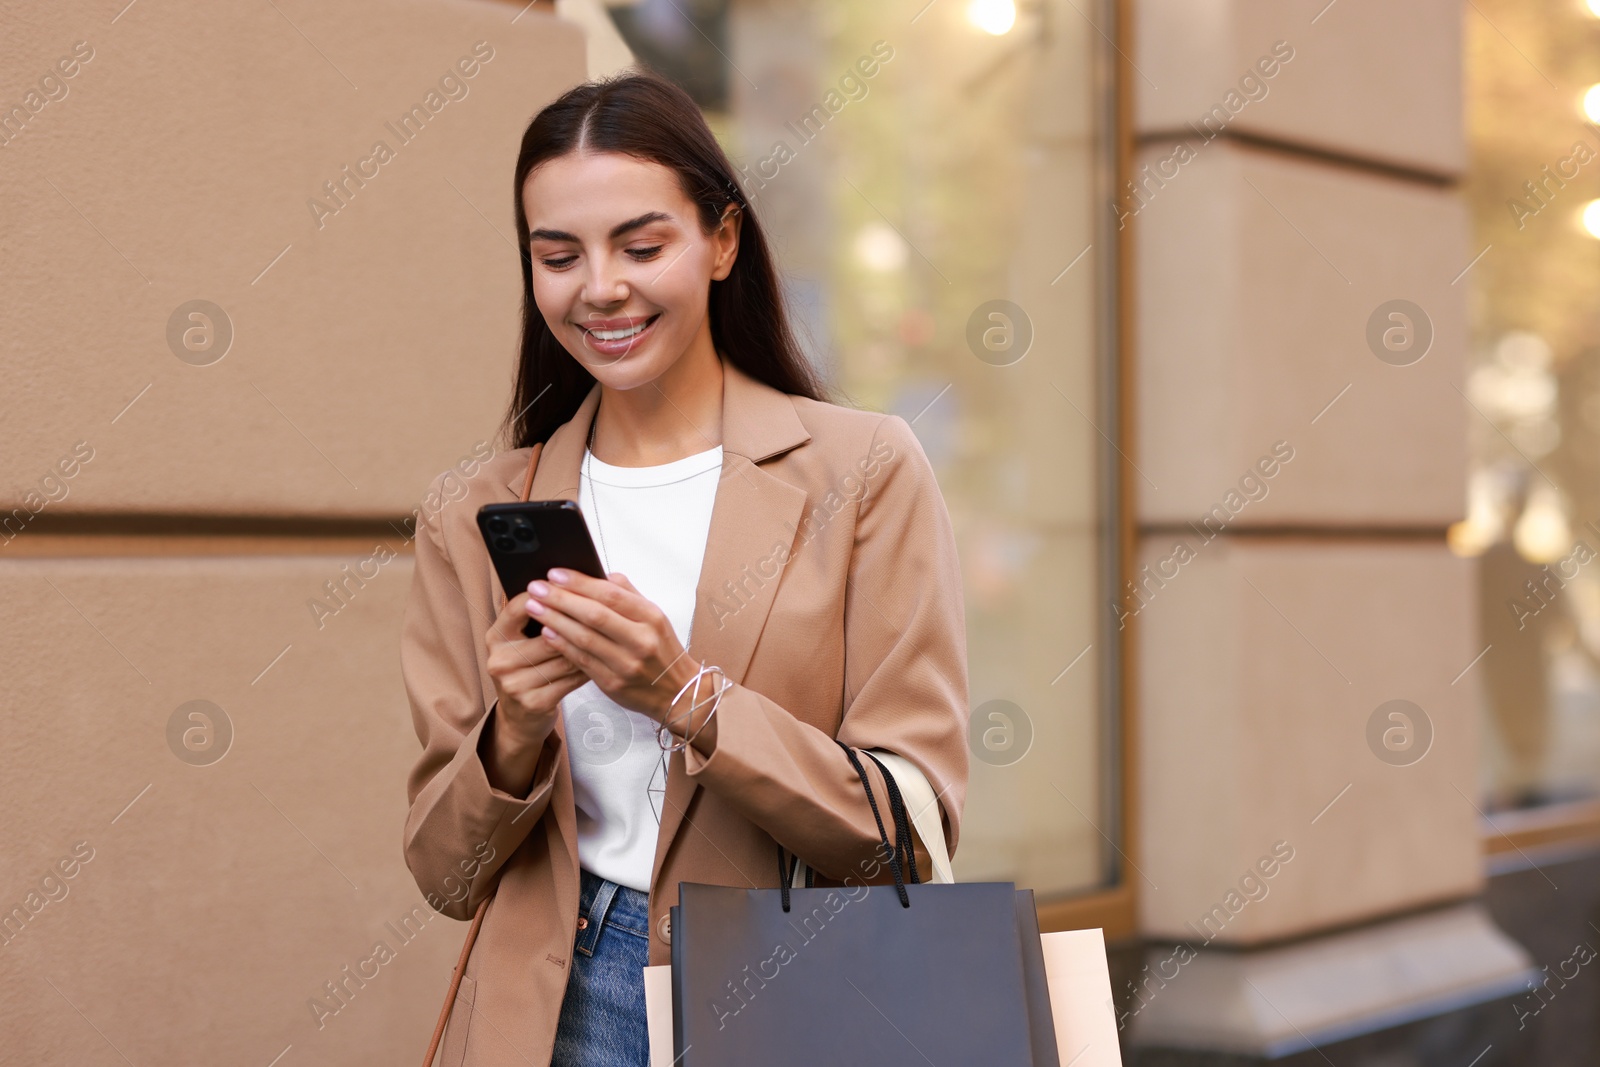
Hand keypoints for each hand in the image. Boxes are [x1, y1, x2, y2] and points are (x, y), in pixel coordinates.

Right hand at [484, 590, 588, 769]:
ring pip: (564, 656)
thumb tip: (572, 582)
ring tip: (610, 632)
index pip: (522, 605)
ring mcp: (515, 683)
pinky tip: (603, 658)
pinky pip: (571, 678)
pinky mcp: (534, 702)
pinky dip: (589, 666)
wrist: (520, 718)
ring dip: (590, 644)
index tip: (573, 582)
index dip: (549, 593)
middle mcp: (500, 659)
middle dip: (578, 620)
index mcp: (496, 636)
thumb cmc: (529, 669)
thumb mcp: (523, 641)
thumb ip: (538, 615)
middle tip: (606, 607)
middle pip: (550, 632)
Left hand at [527, 569, 699, 722]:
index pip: (611, 594)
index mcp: (651, 617)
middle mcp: (640, 640)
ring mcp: (626, 664)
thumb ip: (628, 594)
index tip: (555, 574)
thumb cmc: (662, 650)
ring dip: (555, 620)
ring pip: (584, 638)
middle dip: (560, 599)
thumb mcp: (655, 617)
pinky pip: (582, 660)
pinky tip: (547, 632)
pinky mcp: (613, 684)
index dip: (580, 583)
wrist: (677, 693)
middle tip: (536, 588)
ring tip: (535, 607)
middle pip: (594, 615)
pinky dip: (562, 644)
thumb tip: (598, 575)